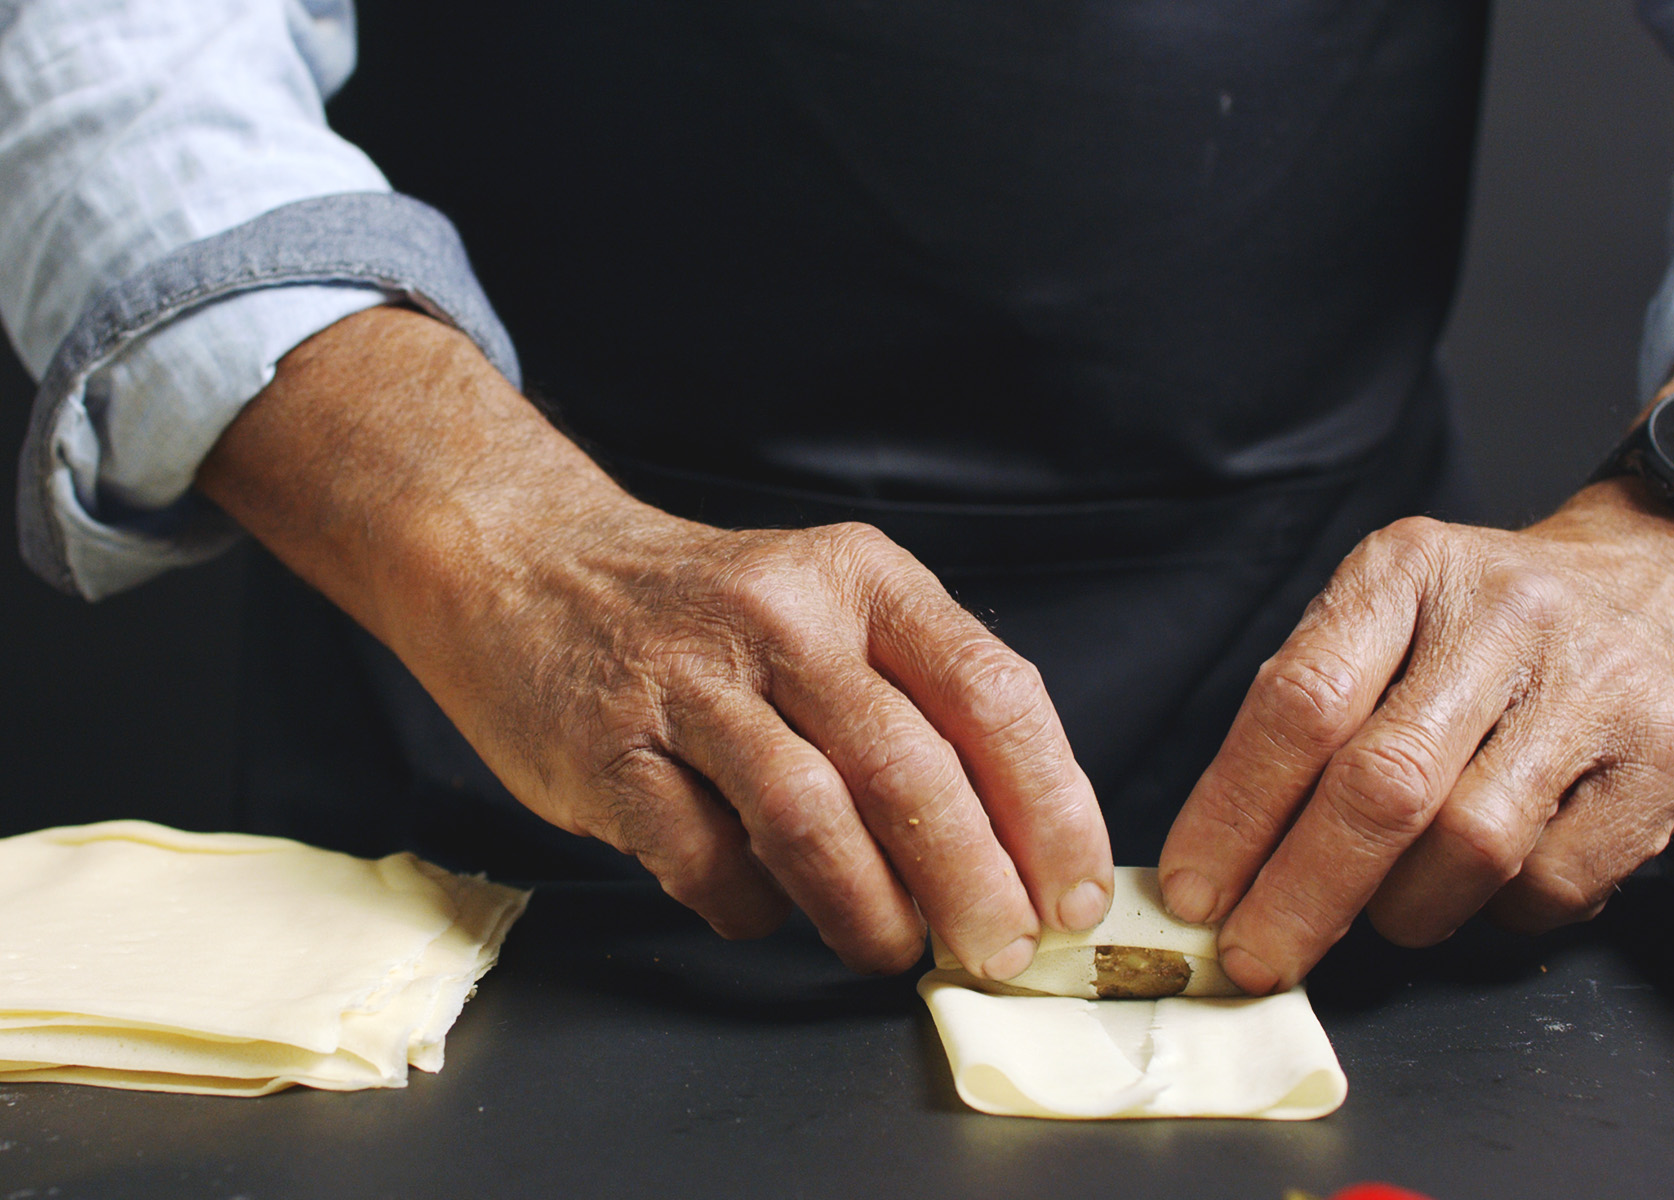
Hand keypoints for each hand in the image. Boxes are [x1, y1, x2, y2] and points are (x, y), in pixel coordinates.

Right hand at [198, 308, 1112, 977]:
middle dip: (976, 884)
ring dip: (872, 910)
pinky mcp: (607, 748)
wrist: (526, 563)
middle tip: (1002, 951)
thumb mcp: (826, 604)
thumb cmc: (706, 612)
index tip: (1075, 889)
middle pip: (910, 768)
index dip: (1052, 806)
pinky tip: (771, 910)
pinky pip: (705, 862)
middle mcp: (782, 616)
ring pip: (811, 820)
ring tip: (895, 948)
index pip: (992, 692)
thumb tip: (1015, 847)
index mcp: (861, 577)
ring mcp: (688, 680)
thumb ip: (913, 701)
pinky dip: (754, 909)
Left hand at [1159, 330, 1673, 993]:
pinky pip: (1552, 881)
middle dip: (1300, 894)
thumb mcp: (1393, 613)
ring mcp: (1593, 684)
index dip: (1234, 812)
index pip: (1298, 704)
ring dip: (1404, 907)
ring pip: (1467, 847)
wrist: (1673, 581)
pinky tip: (1488, 882)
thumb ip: (1314, 707)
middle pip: (1379, 786)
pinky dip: (1499, 910)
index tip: (1194, 890)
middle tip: (1254, 955)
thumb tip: (1223, 850)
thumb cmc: (1497, 623)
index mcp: (1406, 572)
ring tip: (1389, 904)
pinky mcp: (1664, 755)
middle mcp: (1502, 617)